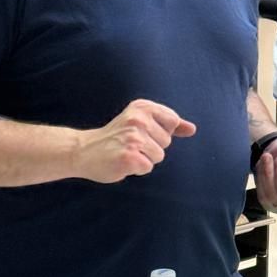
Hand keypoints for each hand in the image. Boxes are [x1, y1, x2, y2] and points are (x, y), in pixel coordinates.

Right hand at [74, 99, 195, 182]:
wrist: (84, 150)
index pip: (172, 122)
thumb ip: (169, 124)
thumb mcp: (141, 122)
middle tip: (130, 144)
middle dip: (152, 147)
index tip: (144, 132)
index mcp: (143, 107)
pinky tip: (122, 161)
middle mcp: (139, 119)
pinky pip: (147, 167)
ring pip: (159, 156)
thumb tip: (192, 129)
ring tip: (127, 152)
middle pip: (167, 141)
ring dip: (145, 159)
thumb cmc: (116, 137)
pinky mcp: (129, 157)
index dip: (161, 132)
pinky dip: (137, 169)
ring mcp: (134, 138)